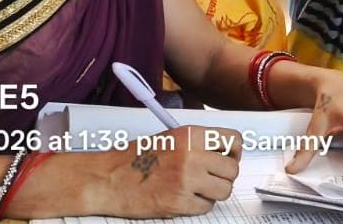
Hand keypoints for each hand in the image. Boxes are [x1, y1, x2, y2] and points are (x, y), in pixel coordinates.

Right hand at [93, 125, 242, 217]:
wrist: (107, 179)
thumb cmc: (132, 159)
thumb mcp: (169, 137)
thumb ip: (197, 143)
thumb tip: (222, 152)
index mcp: (190, 135)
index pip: (234, 139)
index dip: (234, 151)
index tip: (229, 157)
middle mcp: (192, 155)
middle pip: (232, 169)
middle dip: (224, 176)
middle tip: (212, 177)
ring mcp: (186, 180)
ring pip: (223, 190)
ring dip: (214, 192)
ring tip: (197, 188)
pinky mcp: (179, 202)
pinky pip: (206, 207)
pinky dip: (198, 205)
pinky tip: (184, 198)